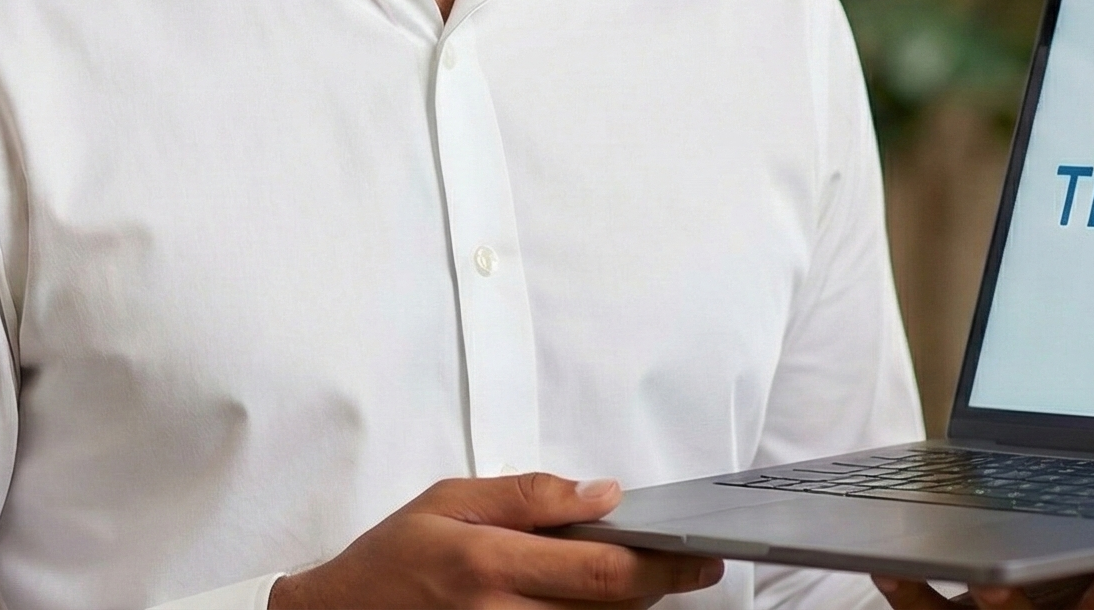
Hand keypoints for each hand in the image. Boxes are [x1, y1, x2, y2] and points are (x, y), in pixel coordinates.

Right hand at [270, 472, 725, 608]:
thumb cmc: (394, 557)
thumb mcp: (449, 500)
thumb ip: (529, 496)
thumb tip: (602, 494)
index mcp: (488, 563)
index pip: (602, 573)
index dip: (664, 568)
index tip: (699, 556)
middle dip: (658, 588)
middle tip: (688, 566)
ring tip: (635, 580)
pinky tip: (593, 605)